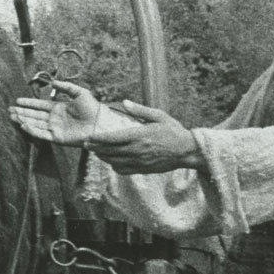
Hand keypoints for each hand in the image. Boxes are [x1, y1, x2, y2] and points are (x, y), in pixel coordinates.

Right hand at [8, 80, 144, 146]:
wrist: (99, 123)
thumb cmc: (92, 108)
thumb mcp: (79, 92)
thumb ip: (65, 86)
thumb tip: (53, 82)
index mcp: (59, 108)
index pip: (40, 105)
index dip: (29, 103)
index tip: (17, 101)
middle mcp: (55, 119)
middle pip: (34, 115)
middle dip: (22, 112)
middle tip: (9, 110)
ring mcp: (55, 129)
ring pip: (35, 124)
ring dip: (23, 120)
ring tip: (12, 116)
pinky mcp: (57, 138)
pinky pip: (41, 134)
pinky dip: (32, 130)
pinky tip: (23, 125)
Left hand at [90, 100, 204, 173]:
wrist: (186, 151)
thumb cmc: (173, 131)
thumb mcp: (159, 115)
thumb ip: (140, 110)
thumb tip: (124, 102)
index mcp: (139, 135)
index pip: (112, 138)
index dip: (98, 139)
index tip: (88, 137)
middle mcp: (136, 150)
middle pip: (109, 152)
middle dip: (95, 148)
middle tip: (87, 144)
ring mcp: (139, 161)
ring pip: (114, 162)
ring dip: (103, 157)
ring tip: (97, 152)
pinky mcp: (142, 169)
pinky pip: (123, 170)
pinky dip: (114, 166)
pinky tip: (112, 161)